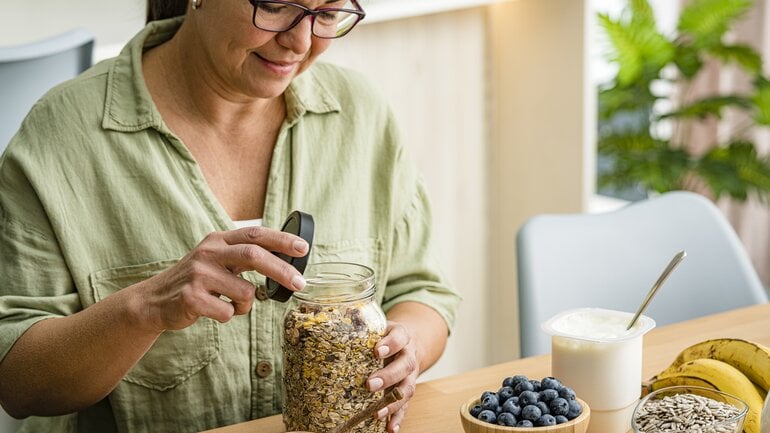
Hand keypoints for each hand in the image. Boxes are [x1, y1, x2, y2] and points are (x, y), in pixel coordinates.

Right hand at [134, 227, 307, 331]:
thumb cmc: (196, 281)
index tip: (304, 248)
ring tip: (229, 303)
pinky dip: (228, 315)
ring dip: (246, 305)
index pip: (255, 234)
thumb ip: (243, 255)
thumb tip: (285, 260)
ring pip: (245, 292)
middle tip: (300, 283)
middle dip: (282, 270)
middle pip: (254, 256)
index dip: (282, 240)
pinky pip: (228, 312)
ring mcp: (198, 275)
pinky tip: (212, 310)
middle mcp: (208, 253)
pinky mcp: (191, 298)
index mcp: (217, 240)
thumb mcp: (216, 259)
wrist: (155, 301)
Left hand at [366, 321, 418, 432]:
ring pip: (407, 388)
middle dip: (388, 376)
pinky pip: (406, 405)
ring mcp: (410, 375)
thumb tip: (325, 326)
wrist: (408, 342)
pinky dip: (398, 418)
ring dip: (393, 402)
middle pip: (404, 365)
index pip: (399, 337)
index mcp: (402, 336)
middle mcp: (409, 355)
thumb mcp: (376, 326)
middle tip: (370, 385)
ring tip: (377, 412)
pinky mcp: (407, 389)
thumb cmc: (384, 335)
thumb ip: (361, 327)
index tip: (377, 350)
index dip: (391, 344)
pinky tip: (390, 429)